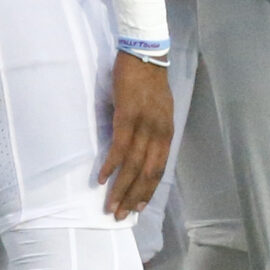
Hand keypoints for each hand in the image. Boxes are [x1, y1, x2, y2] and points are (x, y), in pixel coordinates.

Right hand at [97, 52, 174, 218]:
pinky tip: (102, 179)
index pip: (159, 170)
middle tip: (120, 215)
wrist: (145, 53)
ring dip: (120, 188)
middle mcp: (158, 133)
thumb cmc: (148, 81)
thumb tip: (140, 152)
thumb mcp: (157, 111)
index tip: (138, 208)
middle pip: (147, 173)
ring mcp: (144, 125)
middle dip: (133, 197)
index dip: (148, 191)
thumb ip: (151, 132)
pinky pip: (120, 146)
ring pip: (133, 164)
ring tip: (110, 206)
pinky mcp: (128, 115)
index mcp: (166, 133)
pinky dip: (111, 164)